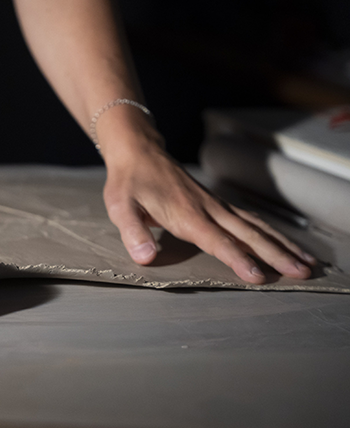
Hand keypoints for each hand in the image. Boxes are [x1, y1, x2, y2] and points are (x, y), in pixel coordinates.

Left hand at [102, 129, 314, 283]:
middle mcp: (207, 210)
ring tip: (306, 263)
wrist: (138, 151)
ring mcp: (215, 206)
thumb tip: (145, 257)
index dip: (238, 259)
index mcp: (186, 214)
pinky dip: (270, 234)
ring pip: (255, 226)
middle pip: (248, 234)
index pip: (217, 241)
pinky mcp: (216, 205)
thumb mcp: (120, 207)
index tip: (258, 276)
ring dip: (281, 245)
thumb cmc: (128, 181)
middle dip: (276, 254)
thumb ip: (133, 233)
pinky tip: (285, 245)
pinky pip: (249, 221)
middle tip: (302, 273)